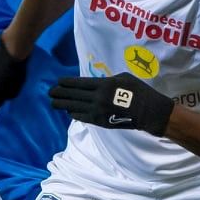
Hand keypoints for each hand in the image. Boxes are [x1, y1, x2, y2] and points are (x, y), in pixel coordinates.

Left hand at [49, 72, 172, 135]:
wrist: (149, 113)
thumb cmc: (139, 92)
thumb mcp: (124, 78)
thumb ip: (107, 80)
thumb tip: (96, 83)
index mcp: (104, 84)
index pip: (80, 83)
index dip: (67, 82)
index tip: (59, 81)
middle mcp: (98, 97)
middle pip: (73, 95)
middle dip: (60, 93)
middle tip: (50, 92)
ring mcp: (98, 111)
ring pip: (74, 107)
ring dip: (62, 104)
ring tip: (53, 102)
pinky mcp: (100, 122)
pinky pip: (82, 117)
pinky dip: (74, 114)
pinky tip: (69, 111)